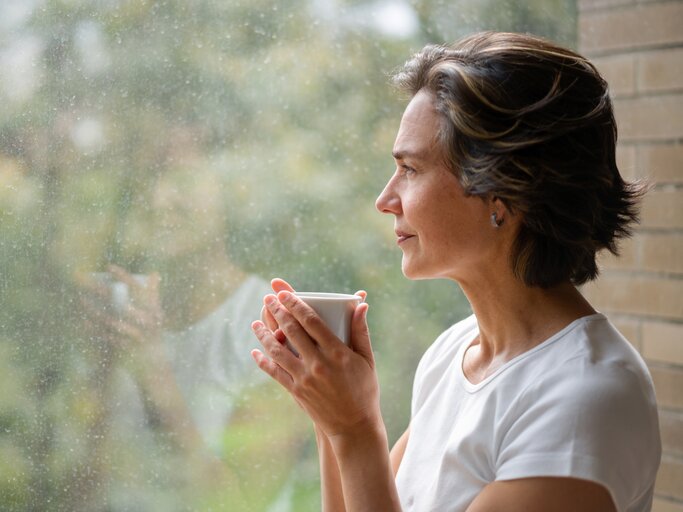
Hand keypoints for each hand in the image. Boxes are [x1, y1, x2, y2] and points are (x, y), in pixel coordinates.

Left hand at [77, 265, 162, 353]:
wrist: (155, 356)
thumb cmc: (154, 328)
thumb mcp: (157, 310)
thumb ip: (154, 292)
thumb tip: (154, 273)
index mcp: (154, 308)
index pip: (139, 288)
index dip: (124, 276)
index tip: (109, 267)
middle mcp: (147, 321)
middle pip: (120, 302)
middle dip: (101, 291)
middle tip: (86, 282)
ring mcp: (136, 335)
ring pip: (111, 321)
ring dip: (94, 311)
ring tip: (81, 300)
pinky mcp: (126, 347)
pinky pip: (107, 337)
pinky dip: (95, 329)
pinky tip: (83, 322)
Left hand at [251, 288, 378, 439]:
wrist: (354, 427)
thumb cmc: (364, 390)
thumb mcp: (367, 360)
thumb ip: (361, 331)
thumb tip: (361, 305)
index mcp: (337, 353)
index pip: (311, 321)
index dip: (295, 303)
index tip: (284, 292)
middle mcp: (318, 364)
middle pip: (291, 331)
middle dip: (277, 311)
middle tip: (268, 298)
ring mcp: (305, 378)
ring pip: (277, 350)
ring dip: (264, 334)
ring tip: (255, 322)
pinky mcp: (296, 391)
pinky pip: (275, 372)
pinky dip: (263, 361)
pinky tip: (256, 351)